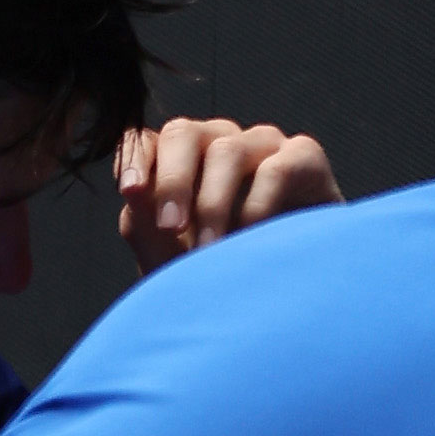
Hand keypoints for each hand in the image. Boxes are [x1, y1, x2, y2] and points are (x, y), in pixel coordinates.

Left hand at [114, 117, 338, 270]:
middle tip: (170, 227)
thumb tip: (133, 188)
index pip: (148, 140)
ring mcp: (263, 146)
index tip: (130, 191)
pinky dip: (257, 207)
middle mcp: (220, 144)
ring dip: (213, 204)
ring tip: (210, 250)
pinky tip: (251, 239)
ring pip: (226, 151)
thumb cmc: (224, 275)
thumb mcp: (173, 256)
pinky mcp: (304, 158)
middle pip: (183, 133)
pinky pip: (275, 169)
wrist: (286, 302)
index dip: (135, 157)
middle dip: (172, 181)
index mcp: (181, 161)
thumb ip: (145, 222)